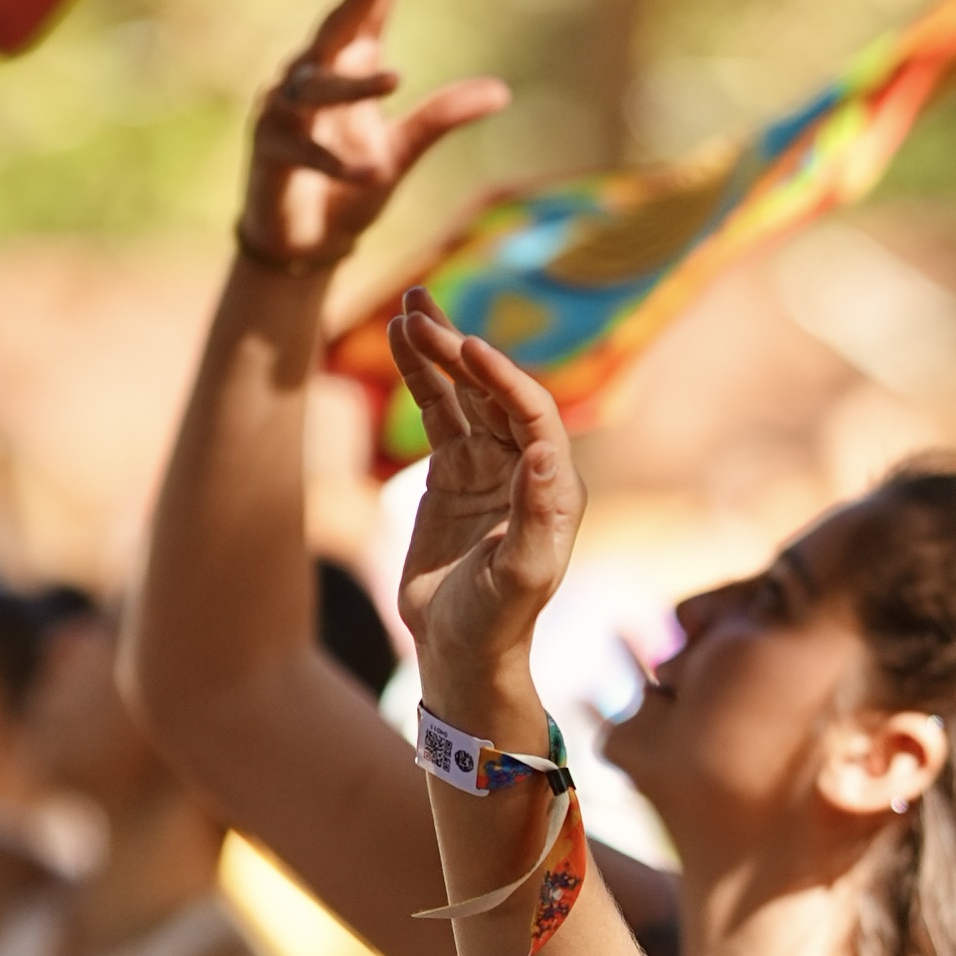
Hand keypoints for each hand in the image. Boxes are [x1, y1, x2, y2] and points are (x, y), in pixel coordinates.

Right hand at [237, 0, 507, 280]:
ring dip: (355, 86)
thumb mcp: (404, 151)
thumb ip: (443, 118)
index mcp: (352, 61)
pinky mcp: (269, 149)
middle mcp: (313, 73)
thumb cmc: (351, 185)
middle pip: (338, 23)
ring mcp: (286, 108)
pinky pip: (303, 147)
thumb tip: (502, 92)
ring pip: (319, 86)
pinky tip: (368, 170)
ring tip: (396, 78)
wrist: (305, 243)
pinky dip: (335, 160)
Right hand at [391, 285, 583, 724]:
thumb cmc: (498, 621)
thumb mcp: (521, 575)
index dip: (501, 375)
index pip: (531, 413)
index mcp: (554, 486)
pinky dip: (418, 380)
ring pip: (463, 394)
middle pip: (494, 391)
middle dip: (457, 348)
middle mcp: (527, 466)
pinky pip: (437, 415)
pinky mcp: (454, 474)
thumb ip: (535, 515)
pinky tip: (400, 344)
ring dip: (436, 350)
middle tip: (417, 310)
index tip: (465, 345)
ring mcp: (488, 466)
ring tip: (407, 306)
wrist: (461, 649)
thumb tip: (541, 452)